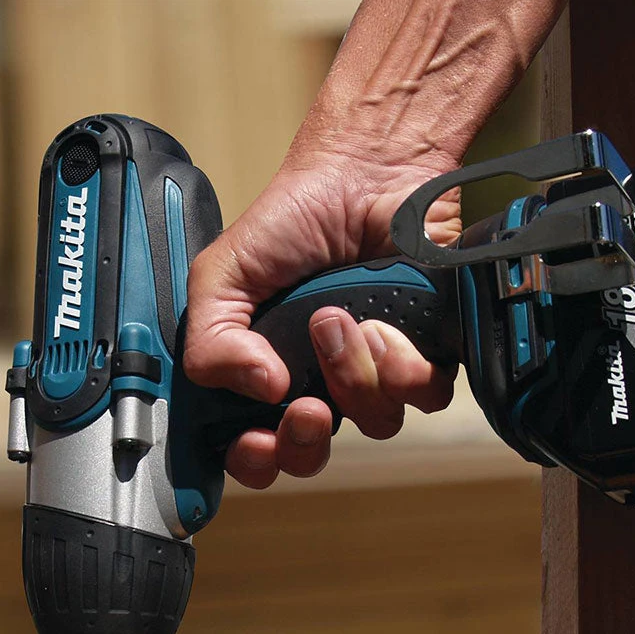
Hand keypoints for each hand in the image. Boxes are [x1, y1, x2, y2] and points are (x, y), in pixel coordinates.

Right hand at [183, 153, 461, 487]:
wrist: (363, 174)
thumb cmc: (291, 222)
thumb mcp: (221, 276)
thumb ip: (210, 339)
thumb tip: (260, 388)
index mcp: (262, 375)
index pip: (254, 449)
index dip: (255, 459)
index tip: (256, 439)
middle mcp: (318, 384)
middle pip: (312, 455)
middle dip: (305, 441)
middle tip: (305, 406)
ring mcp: (372, 374)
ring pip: (372, 424)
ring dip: (352, 377)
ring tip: (340, 320)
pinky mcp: (424, 355)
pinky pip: (423, 396)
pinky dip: (402, 367)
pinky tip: (384, 325)